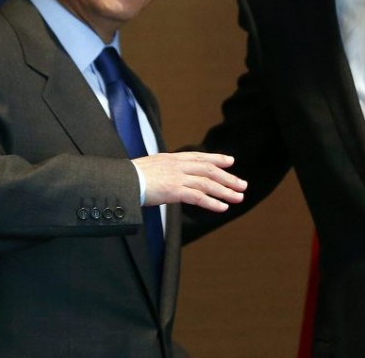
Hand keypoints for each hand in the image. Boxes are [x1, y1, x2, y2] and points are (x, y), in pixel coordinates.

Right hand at [132, 152, 246, 212]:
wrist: (122, 181)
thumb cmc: (132, 177)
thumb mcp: (152, 166)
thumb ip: (166, 169)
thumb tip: (173, 174)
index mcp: (173, 158)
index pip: (200, 157)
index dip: (217, 158)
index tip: (230, 161)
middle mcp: (178, 165)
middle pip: (209, 170)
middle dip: (228, 178)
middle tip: (243, 185)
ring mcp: (177, 177)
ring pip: (207, 184)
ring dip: (226, 191)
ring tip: (239, 198)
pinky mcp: (174, 190)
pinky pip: (198, 197)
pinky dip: (212, 202)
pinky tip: (223, 207)